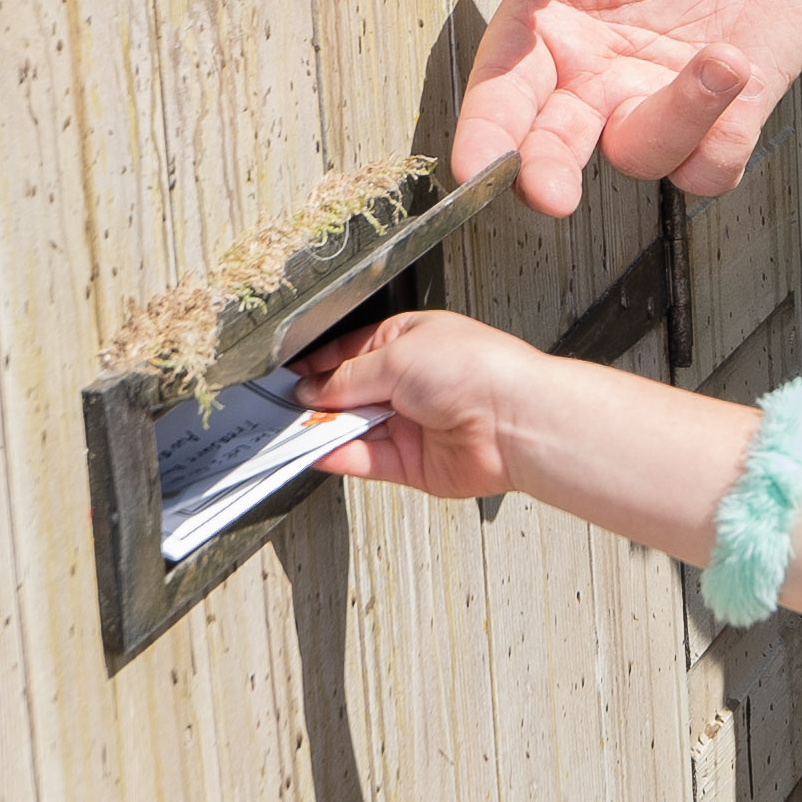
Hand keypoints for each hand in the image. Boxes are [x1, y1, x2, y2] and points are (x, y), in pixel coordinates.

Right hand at [301, 311, 539, 501]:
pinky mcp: (413, 461)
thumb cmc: (477, 369)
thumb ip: (348, 377)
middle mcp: (411, 381)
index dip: (320, 365)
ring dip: (325, 429)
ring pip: (354, 428)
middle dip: (319, 399)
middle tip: (285, 405)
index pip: (351, 351)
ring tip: (293, 429)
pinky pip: (367, 459)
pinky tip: (315, 450)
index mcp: (409, 340)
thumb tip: (312, 389)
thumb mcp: (397, 356)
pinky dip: (339, 456)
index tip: (289, 377)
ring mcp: (412, 422)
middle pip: (350, 392)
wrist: (516, 419)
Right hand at [450, 0, 801, 214]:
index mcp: (550, 22)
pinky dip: (722, 137)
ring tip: (721, 58)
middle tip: (552, 190)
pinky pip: (709, 167)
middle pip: (550, 149)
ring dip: (677, 119)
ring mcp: (656, 100)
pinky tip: (740, 69)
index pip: (500, 89)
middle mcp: (593, 74)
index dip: (483, 132)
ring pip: (641, 155)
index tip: (473, 164)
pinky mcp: (722, 119)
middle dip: (542, 177)